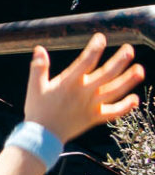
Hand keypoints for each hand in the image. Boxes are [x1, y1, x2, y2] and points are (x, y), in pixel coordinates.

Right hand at [25, 34, 144, 141]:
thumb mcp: (34, 86)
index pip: (85, 62)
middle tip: (129, 50)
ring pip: (114, 91)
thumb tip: (39, 49)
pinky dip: (125, 107)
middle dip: (119, 61)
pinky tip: (135, 99)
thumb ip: (38, 67)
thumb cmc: (37, 109)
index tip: (101, 38)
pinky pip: (113, 113)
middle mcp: (83, 93)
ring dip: (128, 81)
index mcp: (68, 83)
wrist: (42, 136)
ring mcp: (91, 106)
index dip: (94, 49)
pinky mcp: (94, 118)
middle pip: (106, 75)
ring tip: (140, 70)